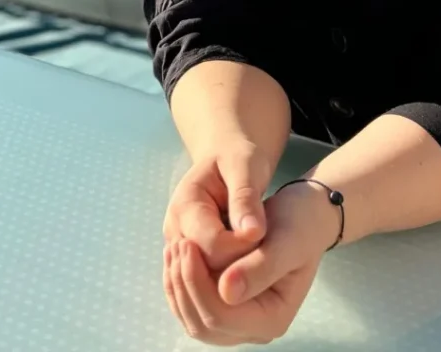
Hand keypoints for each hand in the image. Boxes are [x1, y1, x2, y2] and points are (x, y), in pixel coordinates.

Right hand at [163, 140, 271, 272]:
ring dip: (238, 272)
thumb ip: (246, 198)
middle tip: (265, 243)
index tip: (265, 235)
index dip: (244, 249)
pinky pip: (209, 282)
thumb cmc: (238, 159)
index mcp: (185, 205)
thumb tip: (252, 233)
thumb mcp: (245, 167)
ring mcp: (180, 247)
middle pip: (209, 269)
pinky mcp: (189, 259)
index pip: (214, 247)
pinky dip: (232, 277)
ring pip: (209, 281)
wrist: (226, 160)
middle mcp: (175, 231)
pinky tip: (251, 259)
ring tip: (258, 248)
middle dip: (241, 263)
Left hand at [163, 180, 331, 345]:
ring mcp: (240, 320)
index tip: (187, 243)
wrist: (304, 216)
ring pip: (193, 319)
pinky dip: (181, 283)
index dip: (197, 283)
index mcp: (273, 317)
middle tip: (177, 243)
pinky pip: (193, 306)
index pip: (220, 316)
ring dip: (178, 285)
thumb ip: (260, 268)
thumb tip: (226, 292)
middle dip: (184, 285)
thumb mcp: (286, 239)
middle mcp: (255, 327)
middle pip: (203, 324)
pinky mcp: (227, 306)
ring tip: (174, 246)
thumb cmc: (299, 224)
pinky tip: (178, 255)